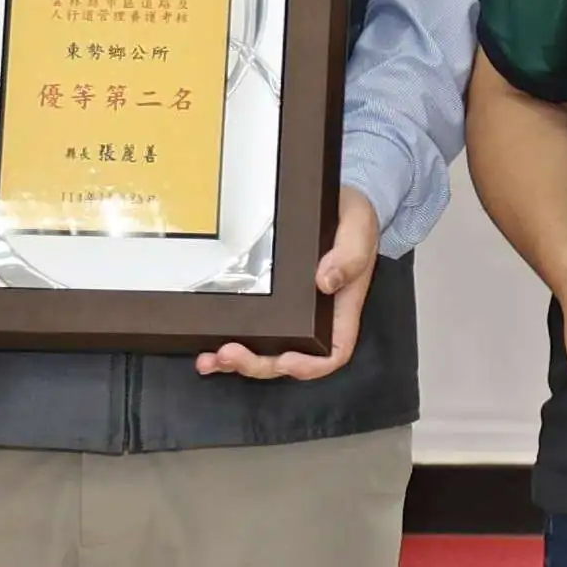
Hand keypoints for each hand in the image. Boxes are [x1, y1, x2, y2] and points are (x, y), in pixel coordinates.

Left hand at [200, 188, 379, 379]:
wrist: (336, 202)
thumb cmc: (352, 219)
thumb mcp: (359, 228)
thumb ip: (350, 256)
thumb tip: (326, 282)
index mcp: (340, 309)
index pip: (332, 352)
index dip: (309, 365)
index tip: (285, 360)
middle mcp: (314, 319)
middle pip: (289, 360)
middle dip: (259, 364)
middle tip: (229, 354)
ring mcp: (290, 313)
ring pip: (266, 352)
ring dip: (238, 362)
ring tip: (212, 359)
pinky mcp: (269, 301)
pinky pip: (250, 330)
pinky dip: (226, 343)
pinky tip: (207, 349)